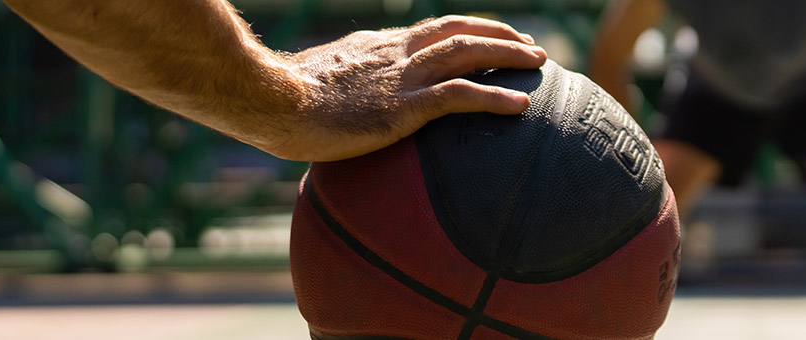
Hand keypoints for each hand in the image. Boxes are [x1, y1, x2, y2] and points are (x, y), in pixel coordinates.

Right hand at [270, 16, 548, 160]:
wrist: (267, 102)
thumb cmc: (280, 104)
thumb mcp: (318, 88)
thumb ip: (341, 93)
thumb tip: (342, 112)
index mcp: (376, 47)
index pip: (432, 31)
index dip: (467, 31)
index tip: (493, 38)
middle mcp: (395, 53)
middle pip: (459, 32)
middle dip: (499, 35)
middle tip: (530, 46)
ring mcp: (401, 77)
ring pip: (468, 53)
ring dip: (508, 55)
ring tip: (538, 63)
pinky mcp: (402, 106)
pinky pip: (460, 97)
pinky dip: (495, 98)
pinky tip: (521, 106)